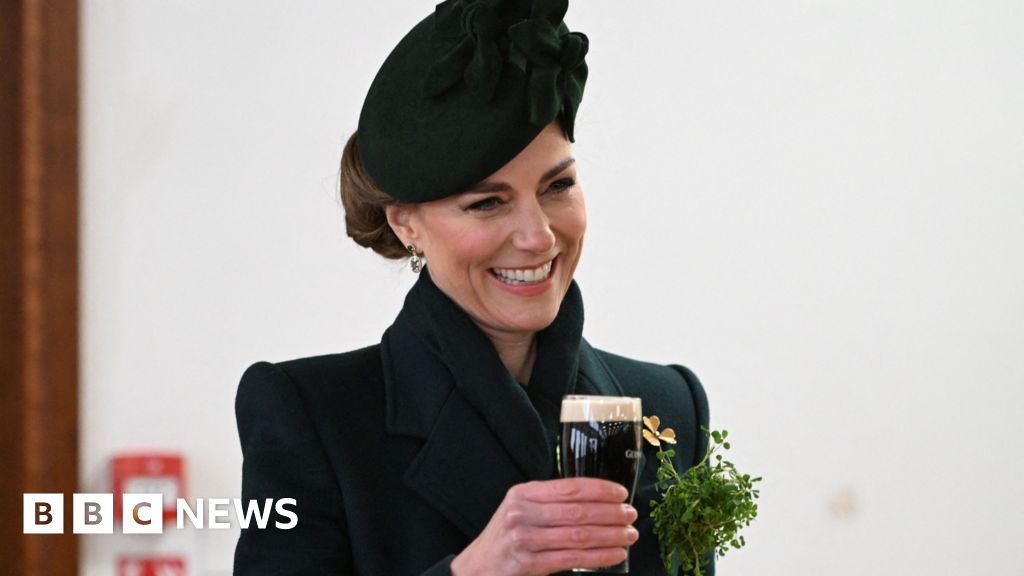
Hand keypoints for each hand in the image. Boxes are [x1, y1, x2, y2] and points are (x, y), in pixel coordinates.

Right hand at [450, 478, 638, 575]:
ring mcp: (524, 539)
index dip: (599, 489)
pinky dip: (599, 557)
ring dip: (610, 536)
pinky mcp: (528, 564)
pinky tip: (615, 555)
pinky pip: (572, 559)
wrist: (476, 569)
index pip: (568, 487)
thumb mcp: (519, 510)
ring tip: (629, 535)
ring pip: (578, 535)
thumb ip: (548, 502)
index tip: (621, 493)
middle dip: (610, 513)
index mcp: (523, 494)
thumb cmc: (505, 538)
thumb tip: (595, 500)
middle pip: (577, 511)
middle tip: (631, 515)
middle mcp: (522, 513)